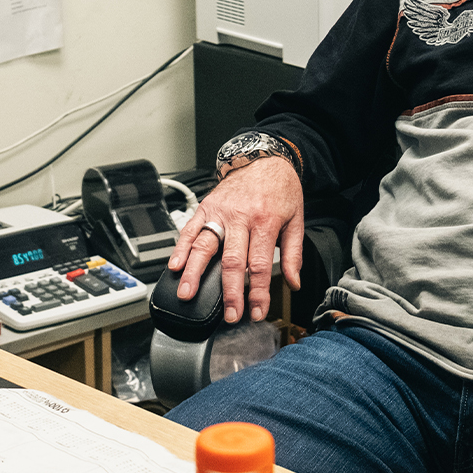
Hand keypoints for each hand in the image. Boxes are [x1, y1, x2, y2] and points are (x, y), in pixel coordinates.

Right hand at [166, 157, 303, 324]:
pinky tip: (175, 265)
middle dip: (228, 292)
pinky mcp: (206, 206)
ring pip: (205, 245)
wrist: (266, 158)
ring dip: (195, 273)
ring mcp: (220, 212)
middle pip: (231, 261)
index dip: (256, 293)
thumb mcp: (297, 219)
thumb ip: (294, 253)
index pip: (259, 265)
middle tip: (228, 314)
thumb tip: (293, 282)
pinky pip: (190, 229)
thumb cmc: (281, 189)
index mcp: (266, 222)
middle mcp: (241, 217)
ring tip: (187, 294)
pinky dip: (181, 248)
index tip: (255, 312)